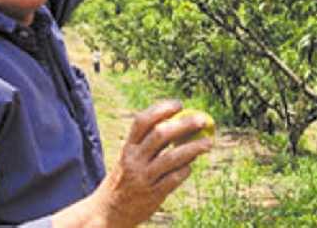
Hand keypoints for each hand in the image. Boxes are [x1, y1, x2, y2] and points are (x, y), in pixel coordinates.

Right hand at [54, 100, 212, 227]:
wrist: (108, 212)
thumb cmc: (125, 179)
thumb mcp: (130, 158)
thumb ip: (150, 144)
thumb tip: (183, 127)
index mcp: (128, 147)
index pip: (142, 121)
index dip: (161, 109)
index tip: (179, 104)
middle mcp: (134, 160)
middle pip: (161, 135)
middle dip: (184, 124)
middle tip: (203, 119)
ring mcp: (143, 178)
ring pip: (171, 158)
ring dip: (193, 148)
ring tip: (208, 143)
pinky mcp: (152, 195)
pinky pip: (173, 179)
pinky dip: (185, 170)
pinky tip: (190, 167)